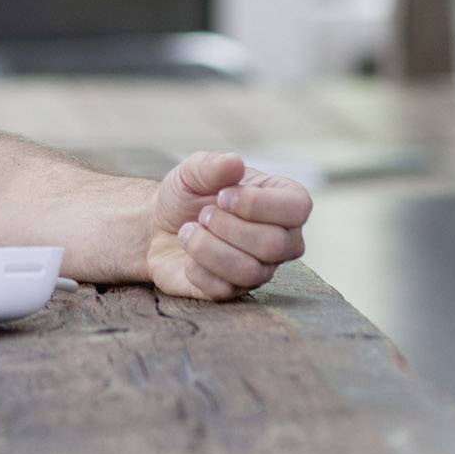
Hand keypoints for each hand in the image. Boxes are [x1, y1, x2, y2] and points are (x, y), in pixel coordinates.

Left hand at [146, 151, 311, 300]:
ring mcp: (260, 268)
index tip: (222, 196)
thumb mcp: (192, 172)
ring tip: (189, 231)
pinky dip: (196, 268)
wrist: (156, 227)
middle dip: (228, 226)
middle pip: (275, 244)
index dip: (259, 204)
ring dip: (208, 247)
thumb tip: (234, 162)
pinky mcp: (234, 291)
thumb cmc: (185, 196)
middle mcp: (281, 239)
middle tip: (203, 214)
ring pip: (250, 270)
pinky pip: (224, 288)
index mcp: (282, 202)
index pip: (298, 208)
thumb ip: (212, 165)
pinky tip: (188, 256)